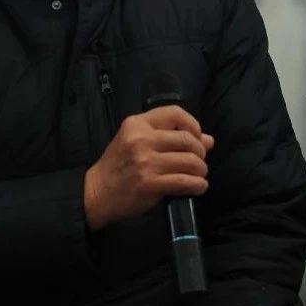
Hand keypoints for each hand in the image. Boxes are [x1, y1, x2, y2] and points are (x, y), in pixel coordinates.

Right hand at [83, 105, 213, 229]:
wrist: (97, 192)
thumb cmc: (118, 165)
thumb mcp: (136, 142)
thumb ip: (168, 137)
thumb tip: (208, 140)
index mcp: (137, 124)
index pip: (175, 113)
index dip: (193, 124)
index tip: (196, 137)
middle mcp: (141, 139)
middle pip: (187, 139)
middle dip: (200, 152)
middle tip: (198, 161)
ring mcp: (145, 161)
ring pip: (190, 161)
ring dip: (201, 170)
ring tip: (198, 175)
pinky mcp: (150, 183)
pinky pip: (185, 181)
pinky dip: (198, 185)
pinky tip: (197, 186)